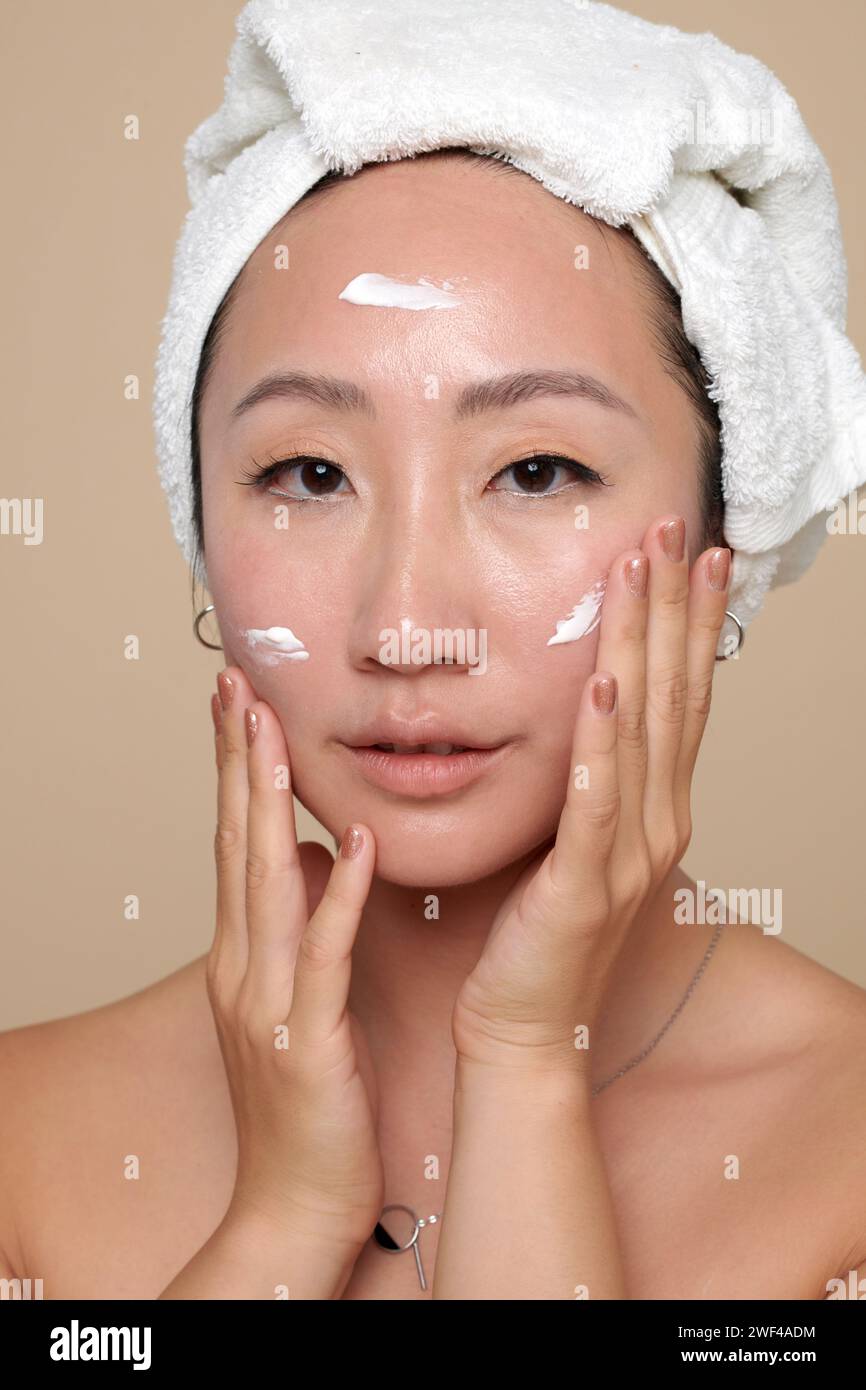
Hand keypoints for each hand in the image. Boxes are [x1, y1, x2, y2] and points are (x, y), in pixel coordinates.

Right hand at [207, 663, 383, 1253]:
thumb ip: (299, 925)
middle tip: (237, 683)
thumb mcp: (297, 1001)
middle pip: (237, 844)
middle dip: (236, 761)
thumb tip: (319, 854)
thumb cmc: (308, 1102)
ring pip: (266, 884)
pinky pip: (324, 955)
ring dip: (269, 805)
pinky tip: (354, 842)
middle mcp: (243, 966)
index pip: (238, 841)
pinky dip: (339, 895)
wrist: (295, 1205)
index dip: (236, 769)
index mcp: (245, 954)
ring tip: (274, 731)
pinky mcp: (307, 1039)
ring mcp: (268, 1002)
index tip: (242, 701)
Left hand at [451, 514, 730, 1073]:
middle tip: (677, 529)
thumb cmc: (539, 936)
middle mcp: (657, 824)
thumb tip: (578, 715)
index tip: (696, 555)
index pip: (680, 698)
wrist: (523, 1028)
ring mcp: (628, 855)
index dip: (691, 623)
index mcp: (654, 811)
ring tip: (641, 571)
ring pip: (641, 731)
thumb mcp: (573, 842)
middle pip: (673, 696)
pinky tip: (603, 684)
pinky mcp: (586, 886)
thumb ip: (587, 782)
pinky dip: (602, 741)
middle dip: (673, 607)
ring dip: (641, 645)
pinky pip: (594, 801)